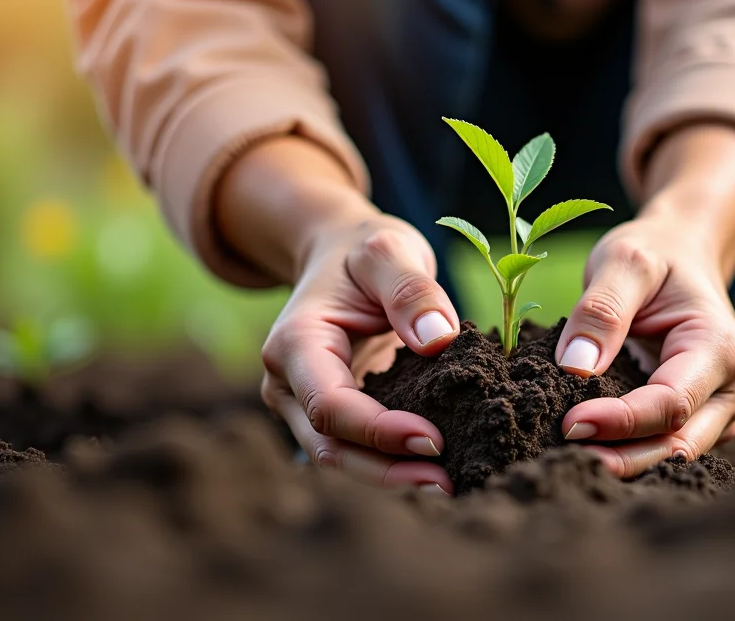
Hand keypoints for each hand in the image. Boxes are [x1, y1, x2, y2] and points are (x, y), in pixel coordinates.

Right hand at [260, 215, 460, 491]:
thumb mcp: (388, 249)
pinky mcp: (330, 412)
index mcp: (295, 342)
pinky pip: (355, 448)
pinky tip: (435, 469)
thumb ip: (411, 289)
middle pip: (330, 447)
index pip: (331, 406)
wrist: (341, 253)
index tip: (434, 440)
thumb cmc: (363, 250)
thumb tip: (437, 341)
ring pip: (340, 457)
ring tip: (448, 485)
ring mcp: (302, 403)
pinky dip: (391, 462)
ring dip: (390, 476)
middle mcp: (287, 382)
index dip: (379, 431)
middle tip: (448, 483)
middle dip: (386, 472)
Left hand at [556, 124, 734, 477]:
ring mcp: (721, 411)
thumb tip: (575, 366)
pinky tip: (587, 448)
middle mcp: (732, 389)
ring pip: (671, 455)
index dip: (620, 421)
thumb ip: (602, 310)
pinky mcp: (701, 421)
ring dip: (621, 461)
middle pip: (676, 444)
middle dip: (619, 457)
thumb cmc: (656, 255)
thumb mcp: (625, 261)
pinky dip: (627, 452)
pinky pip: (664, 447)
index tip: (568, 422)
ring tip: (565, 457)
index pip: (670, 404)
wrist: (683, 254)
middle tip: (556, 457)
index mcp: (720, 348)